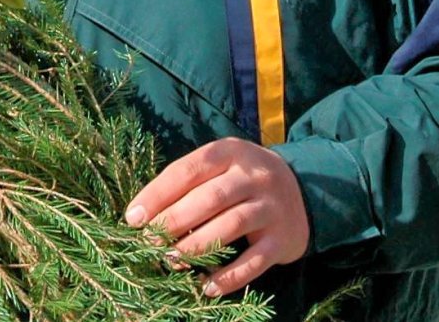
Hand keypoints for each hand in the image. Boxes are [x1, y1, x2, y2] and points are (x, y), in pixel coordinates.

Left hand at [124, 137, 308, 297]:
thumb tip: (144, 213)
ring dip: (197, 246)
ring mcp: (271, 206)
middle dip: (175, 220)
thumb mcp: (222, 165)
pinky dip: (229, 277)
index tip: (133, 216)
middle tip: (149, 241)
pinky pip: (254, 262)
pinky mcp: (283, 238)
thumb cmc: (244, 178)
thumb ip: (190, 182)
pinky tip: (206, 287)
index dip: (159, 193)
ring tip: (171, 260)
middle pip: (210, 197)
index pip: (190, 169)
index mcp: (231, 151)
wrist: (305, 190)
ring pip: (231, 225)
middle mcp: (253, 175)